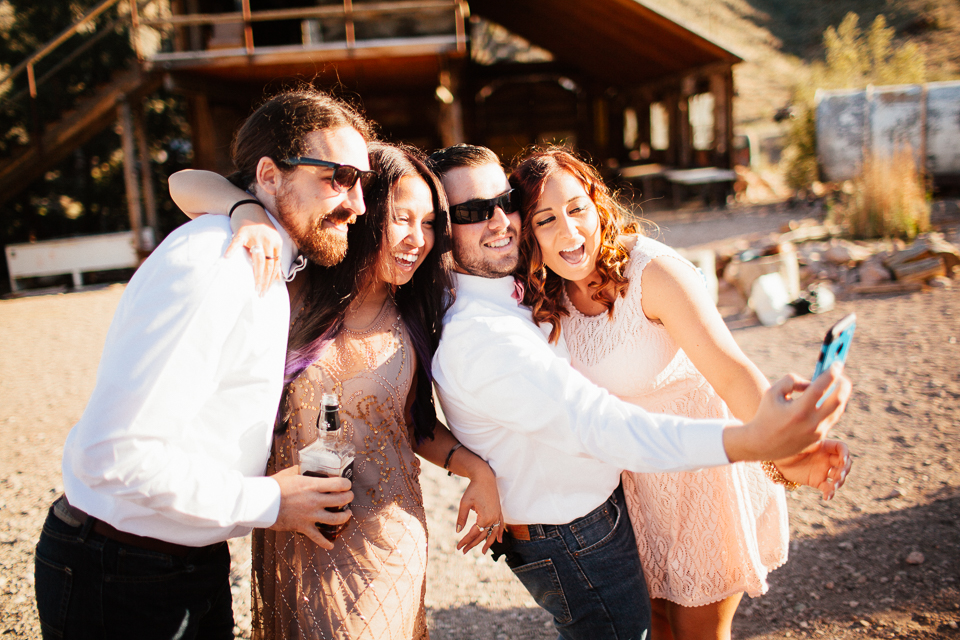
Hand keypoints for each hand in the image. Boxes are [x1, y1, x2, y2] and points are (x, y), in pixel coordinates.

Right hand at [226, 203, 281, 295]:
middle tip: (260, 294)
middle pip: (268, 264)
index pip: (275, 265)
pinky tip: (227, 258)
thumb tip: (278, 278)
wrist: (248, 207)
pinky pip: (237, 242)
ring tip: (254, 287)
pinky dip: (232, 249)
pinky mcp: (242, 231)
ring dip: (256, 274)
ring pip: (257, 258)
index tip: (267, 291)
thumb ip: (274, 257)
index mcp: (276, 243)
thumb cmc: (259, 228)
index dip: (271, 279)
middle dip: (265, 281)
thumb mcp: (270, 241)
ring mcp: (255, 235)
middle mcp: (268, 240)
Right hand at [269, 466, 352, 549]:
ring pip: (335, 519)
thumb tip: (308, 465)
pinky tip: (331, 546)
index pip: (338, 484)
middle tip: (349, 496)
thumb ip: (302, 469)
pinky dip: (325, 543)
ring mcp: (310, 515)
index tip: (347, 484)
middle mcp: (314, 501)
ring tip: (347, 514)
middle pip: (340, 501)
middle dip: (348, 498)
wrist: (260, 502)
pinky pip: (317, 537)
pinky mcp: (303, 527)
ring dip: (344, 517)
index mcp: (312, 486)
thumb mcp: (290, 473)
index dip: (346, 484)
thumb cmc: (274, 486)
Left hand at [454, 464, 502, 554]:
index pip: (474, 534)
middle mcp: (493, 518)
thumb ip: (461, 518)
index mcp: (484, 517)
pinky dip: (499, 534)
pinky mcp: (499, 511)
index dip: (465, 541)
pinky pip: (500, 526)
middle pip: (482, 535)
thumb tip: (458, 531)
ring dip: (488, 543)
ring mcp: (497, 515)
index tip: (458, 547)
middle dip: (473, 544)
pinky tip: (498, 541)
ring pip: (493, 533)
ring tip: (482, 552)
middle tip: (464, 551)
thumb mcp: (464, 503)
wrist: (485, 477)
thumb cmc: (473, 489)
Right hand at [724, 363, 850, 461]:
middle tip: (841, 375)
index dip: (831, 374)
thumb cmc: (766, 414)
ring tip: (836, 385)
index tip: (837, 364)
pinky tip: (828, 398)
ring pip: (838, 410)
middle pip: (838, 400)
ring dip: (840, 395)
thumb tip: (812, 383)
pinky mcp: (819, 438)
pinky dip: (833, 405)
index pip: (819, 388)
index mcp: (798, 411)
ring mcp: (817, 432)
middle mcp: (811, 423)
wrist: (762, 444)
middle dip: (843, 384)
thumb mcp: (772, 392)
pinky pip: (832, 418)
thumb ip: (792, 380)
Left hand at [773, 439, 851, 499]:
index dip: (845, 454)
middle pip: (844, 463)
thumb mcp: (795, 446)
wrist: (777, 463)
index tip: (843, 460)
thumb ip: (807, 446)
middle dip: (845, 470)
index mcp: (824, 446)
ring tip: (834, 487)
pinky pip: (828, 488)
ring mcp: (823, 470)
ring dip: (839, 482)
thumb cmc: (787, 449)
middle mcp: (827, 458)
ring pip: (838, 476)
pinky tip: (826, 497)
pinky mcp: (818, 481)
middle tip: (839, 476)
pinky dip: (829, 493)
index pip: (841, 448)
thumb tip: (819, 445)